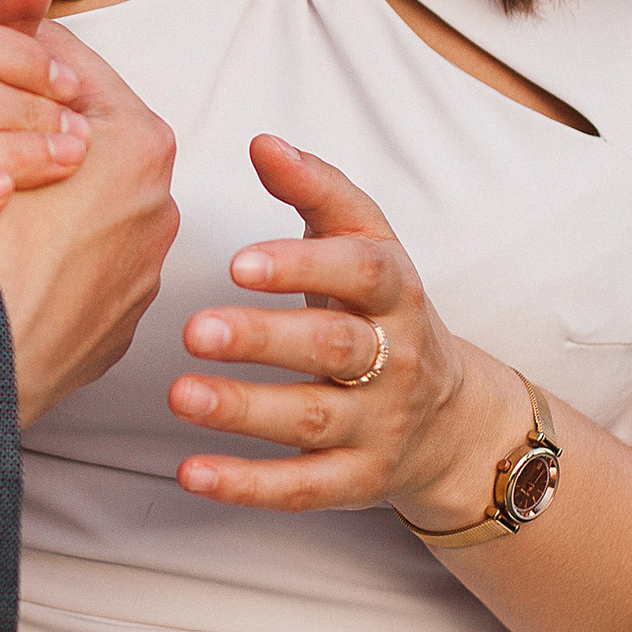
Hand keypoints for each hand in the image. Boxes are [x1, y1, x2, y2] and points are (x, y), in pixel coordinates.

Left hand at [165, 132, 531, 532]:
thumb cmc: (383, 313)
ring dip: (244, 410)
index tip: (238, 261)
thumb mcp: (366, 246)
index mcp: (395, 291)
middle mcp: (395, 358)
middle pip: (333, 347)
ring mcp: (378, 425)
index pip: (359, 270)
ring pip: (313, 420)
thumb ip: (317, 191)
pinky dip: (247, 485)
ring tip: (181, 396)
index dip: (302, 265)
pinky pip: (303, 488)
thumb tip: (262, 142)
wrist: (451, 418)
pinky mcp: (357, 482)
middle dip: (264, 339)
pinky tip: (191, 473)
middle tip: (196, 330)